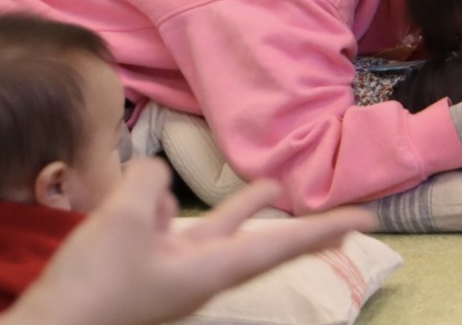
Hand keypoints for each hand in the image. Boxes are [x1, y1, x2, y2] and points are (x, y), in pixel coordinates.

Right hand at [0, 158, 370, 324]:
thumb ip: (150, 182)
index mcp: (209, 271)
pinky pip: (156, 226)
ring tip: (264, 188)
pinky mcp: (134, 272)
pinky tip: (139, 194)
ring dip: (231, 206)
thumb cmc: (95, 284)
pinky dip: (153, 205)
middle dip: (284, 220)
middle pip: (249, 237)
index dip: (323, 229)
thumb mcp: (127, 217)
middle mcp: (195, 274)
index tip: (367, 221)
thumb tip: (154, 176)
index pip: (280, 245)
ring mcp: (164, 275)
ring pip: (207, 227)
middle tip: (329, 216)